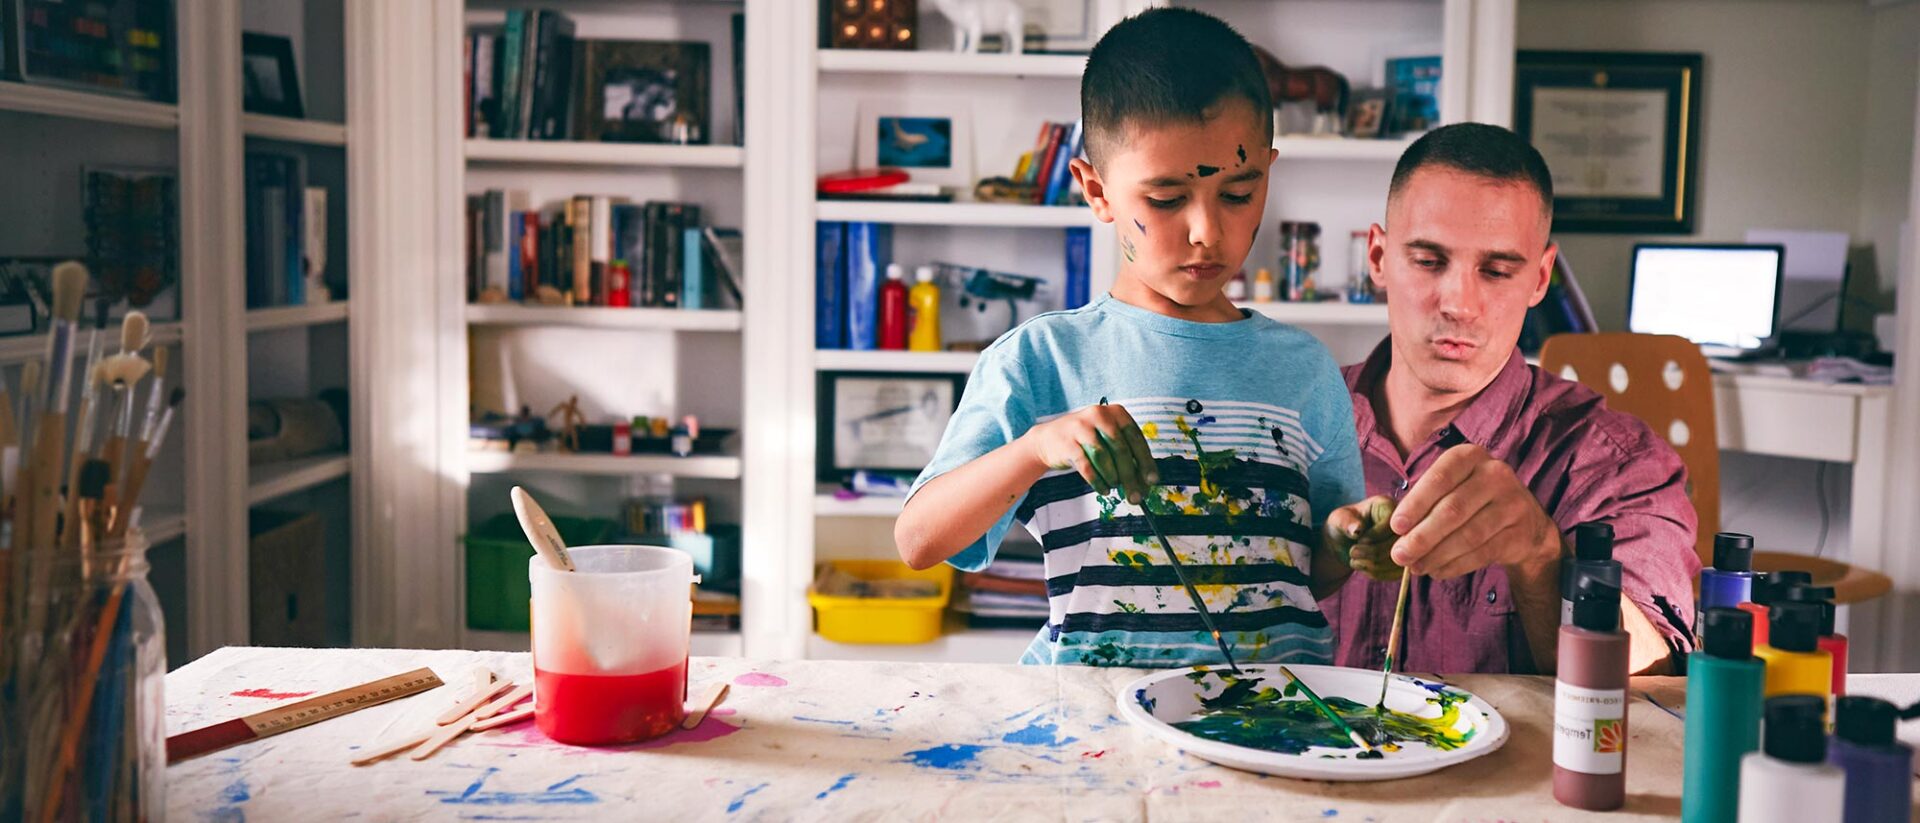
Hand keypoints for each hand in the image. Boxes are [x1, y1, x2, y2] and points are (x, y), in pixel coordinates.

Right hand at [1018, 402, 1157, 502]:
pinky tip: (1103, 490)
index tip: (1152, 480)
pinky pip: (1086, 466)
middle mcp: (1099, 415)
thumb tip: (1146, 484)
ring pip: (1104, 457)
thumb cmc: (1086, 441)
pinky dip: (1097, 481)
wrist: (1049, 439)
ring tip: (1115, 487)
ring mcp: (1081, 427)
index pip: (1136, 438)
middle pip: (1120, 449)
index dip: (1146, 461)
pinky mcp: (1067, 442)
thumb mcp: (1109, 440)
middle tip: (1136, 497)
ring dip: (1112, 477)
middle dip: (1130, 476)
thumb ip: (1128, 457)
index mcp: (1116, 412)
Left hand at [1325, 496, 1403, 580]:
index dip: (1375, 536)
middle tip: (1353, 553)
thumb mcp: (1338, 520)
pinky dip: (1380, 574)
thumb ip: (1346, 522)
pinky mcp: (1406, 560)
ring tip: (1356, 561)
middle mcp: (1403, 523)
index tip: (1358, 540)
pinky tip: (1366, 569)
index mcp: (1387, 506)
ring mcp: (1407, 542)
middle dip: (1374, 553)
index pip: (1393, 523)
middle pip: (1400, 543)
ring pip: (1401, 561)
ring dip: (1375, 566)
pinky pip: (1398, 573)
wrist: (1344, 543)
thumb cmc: (1342, 525)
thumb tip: (1357, 529)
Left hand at [1388, 444, 1561, 578]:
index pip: (1440, 479)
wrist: (1524, 522)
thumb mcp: (1450, 489)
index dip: (1416, 504)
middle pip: (1453, 510)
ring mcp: (1512, 503)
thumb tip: (1399, 534)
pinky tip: (1437, 571)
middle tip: (1400, 555)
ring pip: (1468, 535)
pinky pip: (1482, 553)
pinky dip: (1455, 565)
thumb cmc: (1472, 501)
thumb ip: (1425, 504)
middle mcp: (1495, 475)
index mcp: (1470, 457)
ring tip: (1415, 567)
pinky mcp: (1520, 532)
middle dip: (1421, 536)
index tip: (1396, 527)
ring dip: (1436, 555)